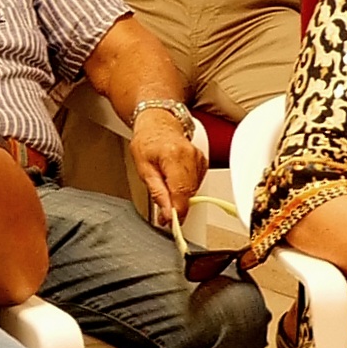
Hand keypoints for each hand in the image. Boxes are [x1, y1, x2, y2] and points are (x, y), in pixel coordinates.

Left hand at [130, 112, 206, 226]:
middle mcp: (190, 156)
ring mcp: (199, 158)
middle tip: (164, 215)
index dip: (177, 211)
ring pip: (194, 190)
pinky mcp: (203, 162)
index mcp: (173, 155)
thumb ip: (156, 192)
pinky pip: (197, 184)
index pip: (180, 191)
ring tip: (166, 191)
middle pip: (189, 192)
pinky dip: (186, 189)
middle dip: (177, 207)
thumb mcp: (143, 168)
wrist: (158, 124)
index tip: (172, 223)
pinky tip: (175, 182)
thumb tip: (166, 212)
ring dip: (181, 198)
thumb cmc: (148, 142)